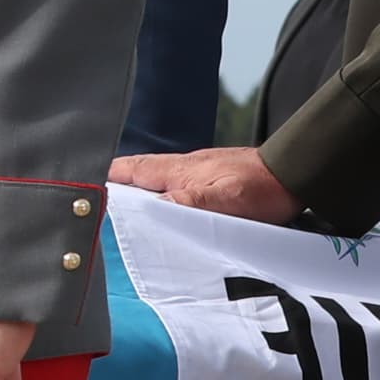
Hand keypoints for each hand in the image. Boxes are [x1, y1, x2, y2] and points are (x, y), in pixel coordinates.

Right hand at [112, 146, 295, 222]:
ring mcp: (198, 173)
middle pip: (138, 174)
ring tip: (122, 211)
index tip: (81, 189)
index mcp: (178, 170)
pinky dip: (160, 196)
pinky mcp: (213, 181)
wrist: (298, 175)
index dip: (104, 178)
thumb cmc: (261, 188)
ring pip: (156, 181)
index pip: (129, 170)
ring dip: (138, 192)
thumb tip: (146, 210)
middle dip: (115, 185)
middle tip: (94, 203)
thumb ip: (184, 203)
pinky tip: (163, 209)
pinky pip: (175, 187)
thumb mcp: (222, 200)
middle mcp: (183, 168)